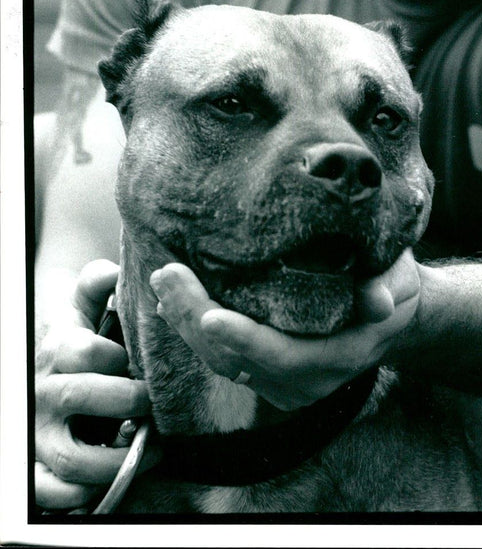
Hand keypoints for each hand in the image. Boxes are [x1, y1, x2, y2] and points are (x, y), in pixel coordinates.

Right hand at [35, 259, 154, 509]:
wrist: (43, 356)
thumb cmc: (75, 328)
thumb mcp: (83, 300)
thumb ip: (99, 280)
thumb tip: (116, 272)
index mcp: (57, 350)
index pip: (86, 351)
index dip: (120, 357)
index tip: (144, 362)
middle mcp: (43, 393)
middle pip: (80, 397)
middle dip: (127, 401)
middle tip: (157, 402)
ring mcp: (38, 434)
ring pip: (70, 457)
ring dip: (115, 459)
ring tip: (153, 448)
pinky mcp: (38, 466)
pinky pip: (52, 492)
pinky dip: (82, 495)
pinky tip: (115, 480)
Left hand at [150, 249, 420, 411]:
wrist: (394, 314)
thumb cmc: (394, 284)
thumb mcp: (400, 278)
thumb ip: (388, 286)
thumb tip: (377, 301)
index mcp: (338, 356)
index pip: (282, 355)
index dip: (244, 338)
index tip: (208, 314)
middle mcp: (307, 381)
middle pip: (239, 360)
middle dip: (196, 319)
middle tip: (168, 276)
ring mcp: (284, 384)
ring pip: (224, 363)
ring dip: (188, 323)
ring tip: (165, 282)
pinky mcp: (269, 376)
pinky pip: (225, 361)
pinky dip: (196, 332)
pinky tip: (175, 303)